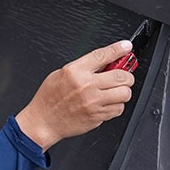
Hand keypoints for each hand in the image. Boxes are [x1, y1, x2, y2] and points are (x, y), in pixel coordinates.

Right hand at [15, 41, 134, 151]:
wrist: (43, 122)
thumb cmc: (49, 98)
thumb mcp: (60, 74)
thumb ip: (83, 67)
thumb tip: (104, 62)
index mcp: (75, 71)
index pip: (102, 55)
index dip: (118, 49)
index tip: (126, 47)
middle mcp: (86, 86)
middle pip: (121, 76)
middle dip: (126, 75)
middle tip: (123, 76)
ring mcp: (93, 102)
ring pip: (124, 93)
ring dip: (123, 92)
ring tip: (114, 91)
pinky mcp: (97, 116)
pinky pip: (118, 109)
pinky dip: (116, 106)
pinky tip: (107, 104)